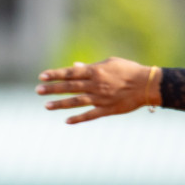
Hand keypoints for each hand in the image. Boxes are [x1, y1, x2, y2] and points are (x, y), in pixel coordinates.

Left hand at [36, 58, 159, 123]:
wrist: (147, 84)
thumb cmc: (128, 70)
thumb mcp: (109, 63)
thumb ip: (90, 67)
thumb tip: (74, 66)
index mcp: (95, 71)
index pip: (70, 73)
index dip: (55, 74)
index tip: (42, 76)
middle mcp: (95, 85)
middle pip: (69, 87)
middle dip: (52, 89)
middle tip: (37, 91)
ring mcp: (100, 98)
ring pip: (76, 102)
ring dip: (60, 104)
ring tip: (46, 106)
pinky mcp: (107, 110)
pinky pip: (90, 115)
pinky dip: (78, 118)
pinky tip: (66, 121)